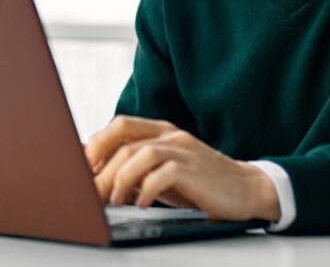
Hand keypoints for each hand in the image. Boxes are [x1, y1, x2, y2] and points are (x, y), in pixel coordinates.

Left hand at [84, 115, 280, 221]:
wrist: (247, 190)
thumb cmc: (200, 184)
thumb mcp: (163, 173)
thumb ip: (136, 169)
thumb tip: (97, 176)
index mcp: (162, 132)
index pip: (121, 125)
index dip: (97, 143)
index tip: (82, 167)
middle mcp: (171, 136)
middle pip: (124, 142)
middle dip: (102, 170)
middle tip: (91, 194)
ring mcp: (184, 150)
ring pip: (139, 154)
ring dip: (120, 179)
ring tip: (114, 201)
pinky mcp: (195, 169)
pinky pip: (162, 174)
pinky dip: (146, 190)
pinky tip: (141, 204)